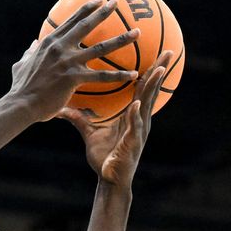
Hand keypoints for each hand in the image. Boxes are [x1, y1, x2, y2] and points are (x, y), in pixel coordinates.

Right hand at [8, 0, 139, 121]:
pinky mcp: (74, 78)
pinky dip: (119, 75)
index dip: (85, 9)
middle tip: (117, 3)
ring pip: (101, 48)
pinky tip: (133, 74)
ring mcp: (68, 61)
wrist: (21, 104)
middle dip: (103, 12)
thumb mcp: (21, 65)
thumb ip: (29, 53)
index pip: (71, 21)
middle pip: (86, 26)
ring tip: (137, 32)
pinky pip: (102, 76)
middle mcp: (60, 47)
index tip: (97, 0)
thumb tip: (32, 45)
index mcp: (49, 42)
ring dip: (122, 38)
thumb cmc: (21, 88)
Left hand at [58, 50, 170, 186]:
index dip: (149, 69)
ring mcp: (138, 130)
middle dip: (160, 70)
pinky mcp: (133, 143)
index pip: (141, 87)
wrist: (108, 179)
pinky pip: (134, 126)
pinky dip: (135, 115)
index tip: (156, 51)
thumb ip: (78, 116)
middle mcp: (139, 119)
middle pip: (150, 90)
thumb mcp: (89, 131)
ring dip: (152, 87)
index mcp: (132, 114)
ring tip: (158, 70)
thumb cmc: (104, 156)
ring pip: (147, 104)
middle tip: (169, 51)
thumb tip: (62, 106)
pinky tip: (136, 104)